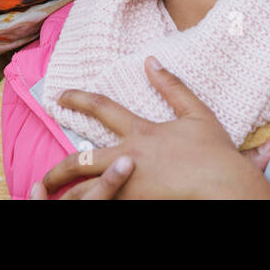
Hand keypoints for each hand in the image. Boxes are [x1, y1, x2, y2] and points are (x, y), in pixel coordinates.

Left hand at [30, 56, 269, 199]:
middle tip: (45, 177)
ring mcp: (130, 184)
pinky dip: (93, 205)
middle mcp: (129, 157)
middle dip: (58, 170)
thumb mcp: (197, 112)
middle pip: (81, 159)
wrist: (225, 186)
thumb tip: (151, 61)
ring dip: (68, 197)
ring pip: (87, 191)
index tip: (59, 97)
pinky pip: (106, 204)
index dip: (78, 99)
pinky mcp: (136, 203)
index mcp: (141, 131)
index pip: (101, 108)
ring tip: (56, 204)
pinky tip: (85, 208)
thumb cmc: (215, 152)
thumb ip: (172, 86)